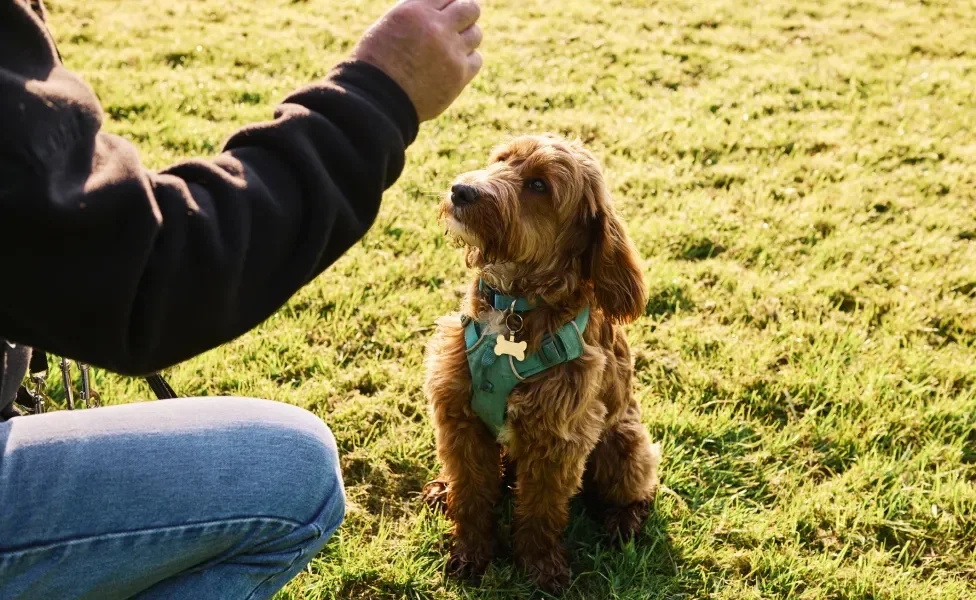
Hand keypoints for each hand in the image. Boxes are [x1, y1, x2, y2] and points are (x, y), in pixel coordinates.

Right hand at [352, 0, 482, 121]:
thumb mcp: (390, 26)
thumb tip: (441, 9)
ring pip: (476, 34)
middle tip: (459, 22)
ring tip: (451, 46)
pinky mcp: (459, 76)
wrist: (378, 101)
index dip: (449, 2)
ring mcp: (451, 52)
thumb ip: (417, 13)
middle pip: (469, 9)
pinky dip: (468, 60)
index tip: (448, 9)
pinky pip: (476, 60)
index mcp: (415, 11)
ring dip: (467, 37)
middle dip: (466, 13)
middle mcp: (436, 28)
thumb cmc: (376, 64)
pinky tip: (453, 65)